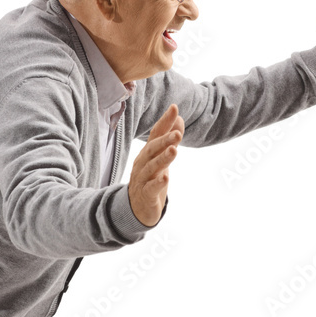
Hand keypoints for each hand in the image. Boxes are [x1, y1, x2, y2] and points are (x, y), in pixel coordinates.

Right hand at [128, 104, 182, 226]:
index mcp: (147, 153)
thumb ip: (169, 139)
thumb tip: (179, 118)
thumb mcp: (161, 158)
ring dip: (163, 158)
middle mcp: (143, 163)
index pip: (156, 134)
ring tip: (174, 150)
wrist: (136, 209)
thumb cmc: (150, 179)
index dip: (164, 122)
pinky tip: (166, 177)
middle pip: (152, 149)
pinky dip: (158, 183)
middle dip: (164, 140)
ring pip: (152, 167)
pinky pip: (151, 188)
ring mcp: (142, 179)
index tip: (174, 108)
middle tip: (177, 133)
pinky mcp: (145, 195)